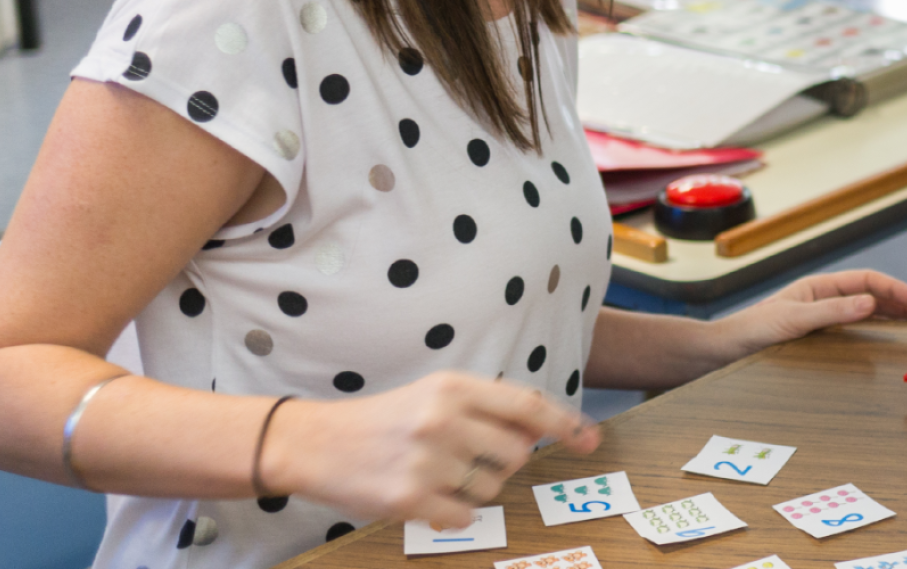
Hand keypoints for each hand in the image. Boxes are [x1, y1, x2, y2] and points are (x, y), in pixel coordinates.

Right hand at [263, 371, 599, 528]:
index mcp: (452, 388)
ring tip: (432, 472)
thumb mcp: (433, 397)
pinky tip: (424, 496)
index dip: (566, 424)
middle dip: (499, 463)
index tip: (591, 440)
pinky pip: (464, 516)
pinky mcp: (409, 498)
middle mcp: (442, 420)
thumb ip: (486, 410)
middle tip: (460, 457)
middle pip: (516, 455)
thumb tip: (538, 434)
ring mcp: (426, 460)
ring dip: (471, 489)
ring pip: (491, 489)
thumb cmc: (384, 421)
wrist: (315, 443)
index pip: (528, 406)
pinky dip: (451, 514)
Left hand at [722, 269, 906, 353]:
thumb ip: (831, 312)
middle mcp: (824, 300)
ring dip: (895, 318)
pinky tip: (892, 341)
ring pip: (868, 314)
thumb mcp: (793, 321)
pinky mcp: (821, 339)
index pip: (865, 282)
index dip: (894, 289)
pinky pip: (857, 332)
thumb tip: (870, 304)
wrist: (725, 351)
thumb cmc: (752, 331)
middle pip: (872, 297)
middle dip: (903, 303)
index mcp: (819, 287)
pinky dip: (878, 333)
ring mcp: (824, 319)